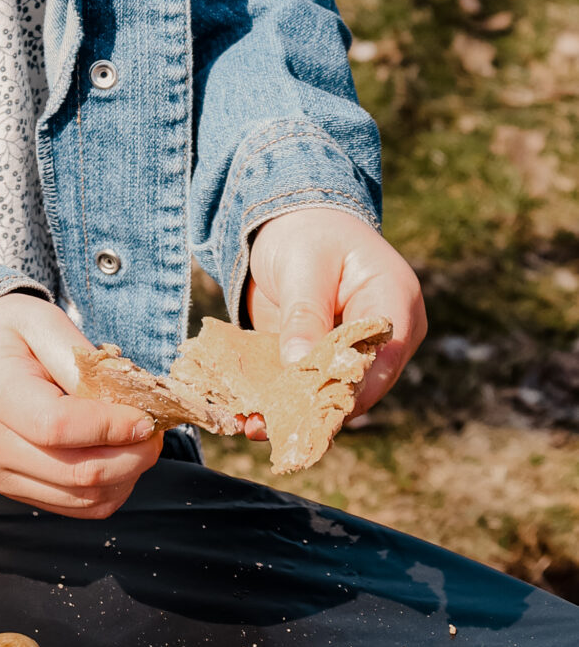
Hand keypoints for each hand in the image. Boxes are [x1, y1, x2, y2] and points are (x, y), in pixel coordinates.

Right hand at [0, 293, 163, 517]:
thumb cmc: (1, 335)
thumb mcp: (38, 320)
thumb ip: (79, 357)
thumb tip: (125, 399)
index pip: (56, 426)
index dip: (110, 427)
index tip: (145, 416)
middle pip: (76, 473)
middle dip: (132, 457)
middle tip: (156, 432)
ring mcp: (0, 475)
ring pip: (81, 500)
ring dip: (126, 478)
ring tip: (141, 445)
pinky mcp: (13, 491)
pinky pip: (73, 508)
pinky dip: (108, 491)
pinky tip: (119, 460)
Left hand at [245, 208, 425, 416]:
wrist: (290, 220)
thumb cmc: (307, 232)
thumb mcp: (303, 265)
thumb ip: (304, 314)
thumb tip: (300, 365)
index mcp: (395, 303)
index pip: (383, 357)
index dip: (350, 386)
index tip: (310, 406)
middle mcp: (384, 337)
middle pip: (360, 385)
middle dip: (315, 408)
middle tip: (270, 425)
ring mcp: (355, 352)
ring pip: (332, 393)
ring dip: (294, 412)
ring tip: (253, 426)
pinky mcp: (325, 361)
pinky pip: (309, 387)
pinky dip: (282, 401)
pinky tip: (250, 416)